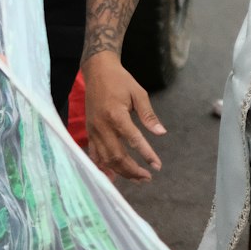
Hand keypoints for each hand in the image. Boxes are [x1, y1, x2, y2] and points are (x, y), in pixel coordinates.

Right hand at [82, 52, 165, 180]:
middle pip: (117, 156)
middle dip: (133, 170)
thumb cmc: (120, 80)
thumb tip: (161, 133)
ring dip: (121, 172)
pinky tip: (113, 176)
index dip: (147, 154)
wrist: (97, 71)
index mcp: (116, 115)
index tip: (157, 166)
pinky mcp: (89, 132)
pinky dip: (103, 167)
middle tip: (147, 178)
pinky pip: (94, 154)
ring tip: (136, 179)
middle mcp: (102, 126)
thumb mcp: (138, 93)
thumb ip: (148, 115)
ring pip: (105, 159)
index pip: (133, 140)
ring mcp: (93, 131)